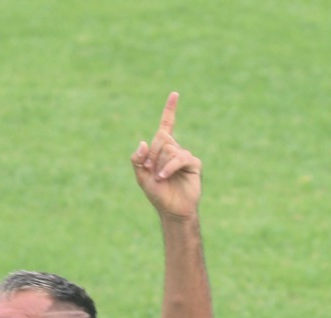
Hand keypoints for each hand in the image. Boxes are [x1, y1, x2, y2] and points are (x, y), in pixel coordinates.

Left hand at [131, 92, 201, 218]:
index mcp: (162, 149)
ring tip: (160, 178)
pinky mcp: (193, 163)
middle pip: (161, 138)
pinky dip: (169, 167)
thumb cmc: (158, 194)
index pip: (167, 125)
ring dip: (160, 164)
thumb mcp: (141, 177)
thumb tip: (142, 142)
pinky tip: (164, 177)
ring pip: (169, 148)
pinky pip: (179, 158)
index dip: (170, 110)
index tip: (175, 94)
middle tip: (151, 170)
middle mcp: (174, 149)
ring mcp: (184, 155)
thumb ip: (137, 160)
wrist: (172, 210)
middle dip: (153, 154)